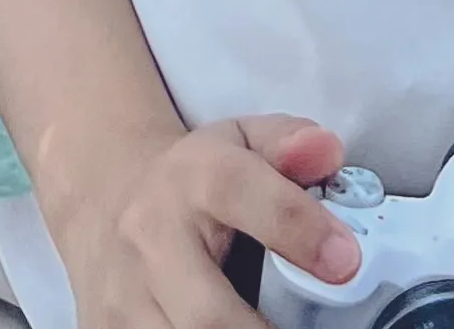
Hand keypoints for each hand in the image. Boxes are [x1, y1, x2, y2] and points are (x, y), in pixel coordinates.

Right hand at [54, 114, 363, 328]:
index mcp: (193, 177)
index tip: (345, 262)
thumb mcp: (242, 141)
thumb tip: (327, 151)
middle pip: (206, 314)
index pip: (239, 193)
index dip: (296, 229)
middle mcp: (151, 238)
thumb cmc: (197, 180)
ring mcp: (124, 296)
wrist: (108, 198)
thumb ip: (290, 143)